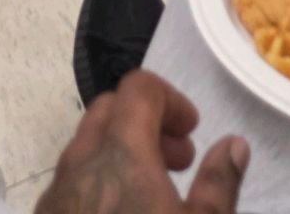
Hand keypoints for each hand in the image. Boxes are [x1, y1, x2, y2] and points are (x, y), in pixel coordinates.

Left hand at [37, 72, 247, 213]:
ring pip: (86, 146)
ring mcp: (56, 193)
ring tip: (152, 191)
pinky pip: (70, 180)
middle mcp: (81, 161)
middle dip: (146, 122)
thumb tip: (234, 144)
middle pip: (109, 109)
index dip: (171, 99)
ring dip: (120, 151)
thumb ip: (218, 184)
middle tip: (178, 159)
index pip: (139, 88)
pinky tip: (120, 213)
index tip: (193, 130)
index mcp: (121, 152)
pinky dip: (98, 180)